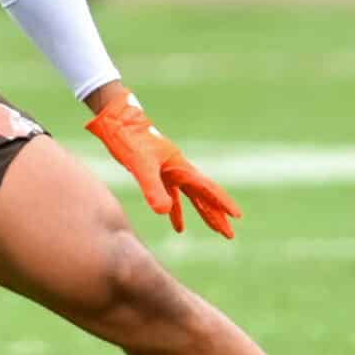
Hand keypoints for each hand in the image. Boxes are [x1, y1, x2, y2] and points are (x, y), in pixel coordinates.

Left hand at [85, 82, 240, 237]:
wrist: (118, 121)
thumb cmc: (130, 139)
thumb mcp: (140, 165)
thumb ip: (152, 188)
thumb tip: (163, 212)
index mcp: (181, 168)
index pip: (207, 189)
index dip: (222, 203)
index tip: (236, 216)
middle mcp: (180, 171)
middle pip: (205, 196)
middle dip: (218, 215)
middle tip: (229, 233)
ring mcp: (170, 173)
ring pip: (193, 198)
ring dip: (203, 214)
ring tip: (216, 230)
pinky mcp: (158, 175)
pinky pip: (172, 197)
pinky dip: (176, 212)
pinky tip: (178, 227)